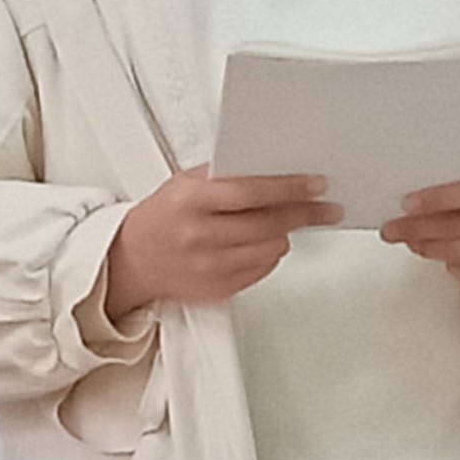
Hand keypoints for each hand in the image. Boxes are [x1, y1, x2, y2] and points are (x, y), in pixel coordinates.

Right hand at [103, 171, 337, 322]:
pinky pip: (261, 271)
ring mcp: (208, 267)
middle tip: (327, 207)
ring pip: (270, 250)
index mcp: (191, 201)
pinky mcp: (217, 290)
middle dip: (305, 214)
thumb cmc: (163, 215)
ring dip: (287, 234)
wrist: (132, 260)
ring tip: (291, 222)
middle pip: (268, 224)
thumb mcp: (185, 182)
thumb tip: (275, 169)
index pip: (251, 192)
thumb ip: (225, 176)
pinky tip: (266, 243)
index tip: (316, 184)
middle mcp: (199, 236)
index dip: (290, 188)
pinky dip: (271, 255)